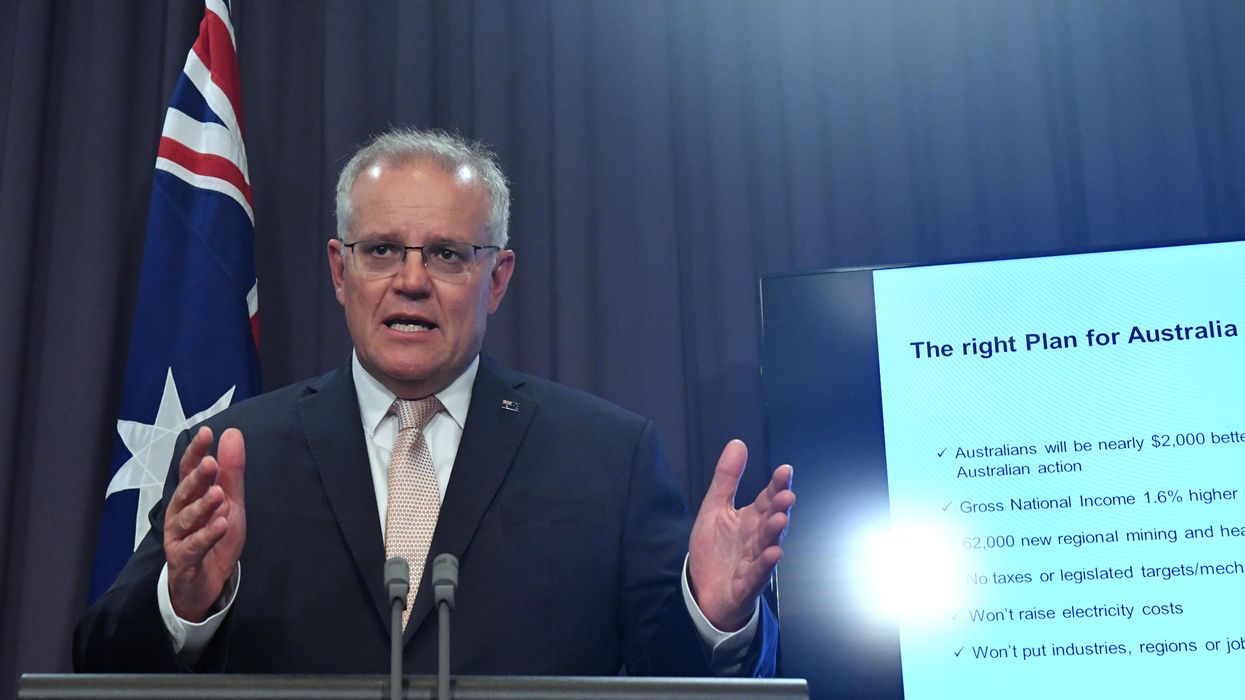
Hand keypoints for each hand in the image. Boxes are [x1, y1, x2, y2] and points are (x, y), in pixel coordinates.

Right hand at [164, 426, 246, 621]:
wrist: (203, 583)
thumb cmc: (213, 537)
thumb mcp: (229, 501)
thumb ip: (231, 471)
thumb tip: (232, 433)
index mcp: (188, 498)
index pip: (189, 471)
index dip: (195, 452)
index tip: (206, 432)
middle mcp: (178, 515)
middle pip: (185, 493)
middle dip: (196, 477)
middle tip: (210, 462)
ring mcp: (179, 538)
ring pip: (187, 519)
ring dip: (202, 506)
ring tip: (217, 495)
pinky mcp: (184, 560)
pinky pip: (194, 546)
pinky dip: (207, 535)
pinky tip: (221, 524)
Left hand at [688, 439, 793, 630]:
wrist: (703, 590)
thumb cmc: (715, 550)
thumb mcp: (715, 508)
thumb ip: (727, 479)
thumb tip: (737, 443)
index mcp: (751, 519)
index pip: (767, 498)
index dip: (776, 486)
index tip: (785, 470)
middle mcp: (757, 538)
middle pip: (771, 520)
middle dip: (779, 509)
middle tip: (786, 495)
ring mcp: (754, 561)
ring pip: (767, 545)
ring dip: (774, 534)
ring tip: (779, 520)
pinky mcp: (746, 584)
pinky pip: (757, 574)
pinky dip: (765, 565)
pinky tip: (773, 554)